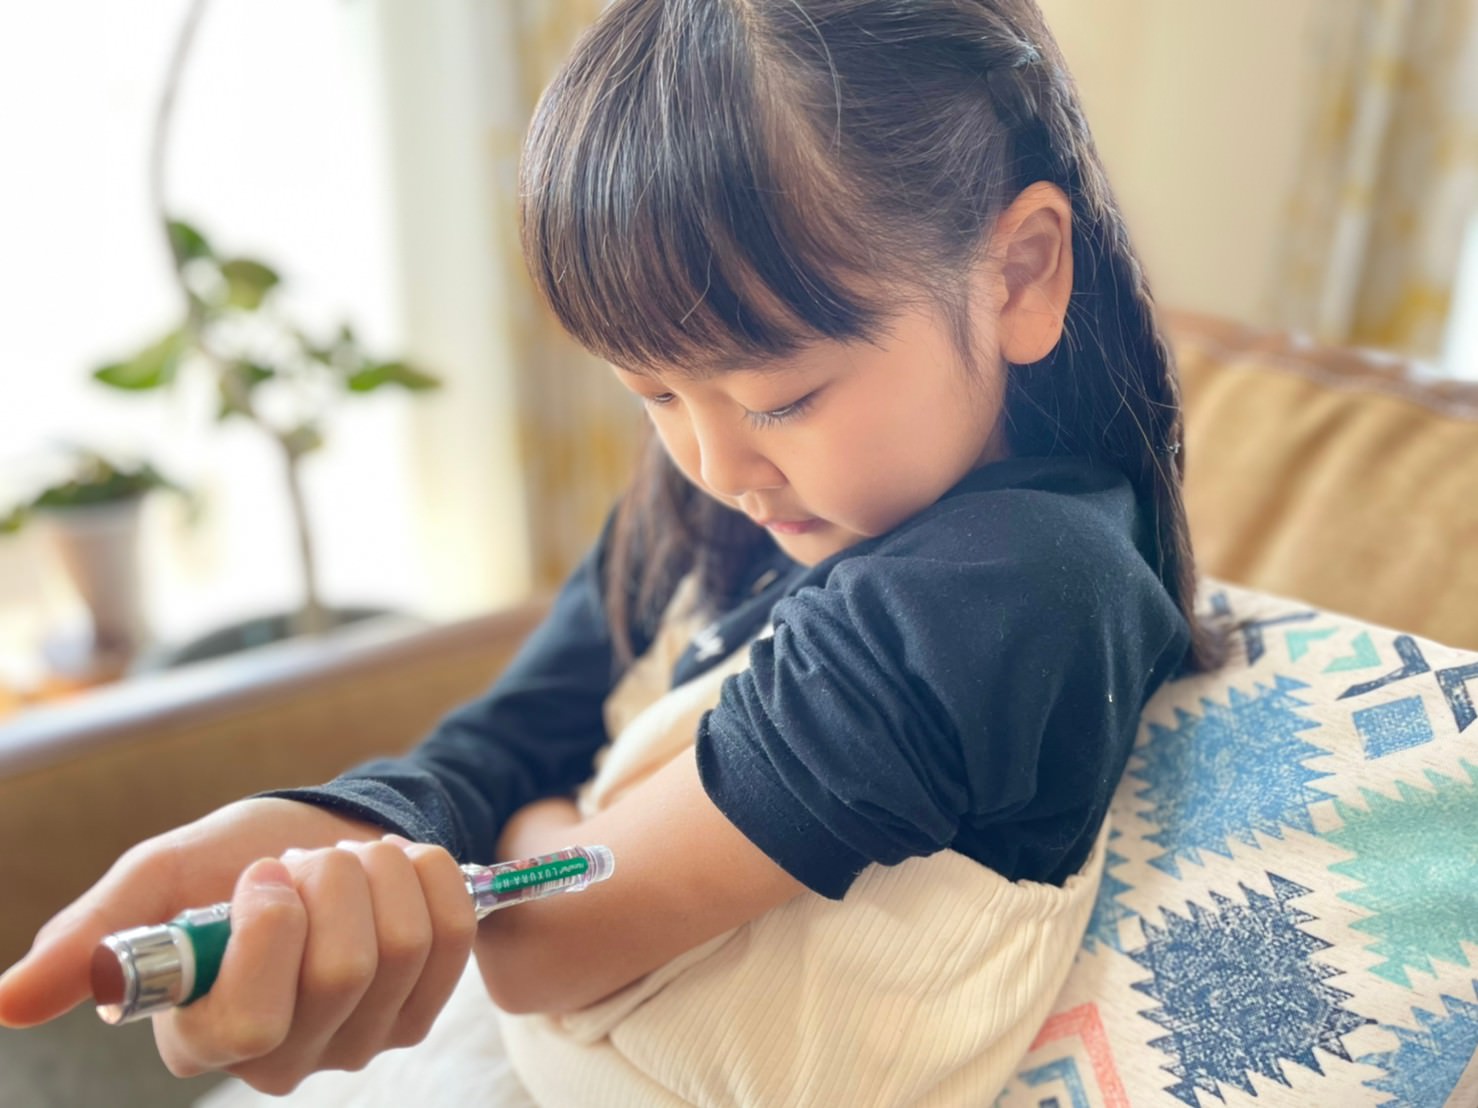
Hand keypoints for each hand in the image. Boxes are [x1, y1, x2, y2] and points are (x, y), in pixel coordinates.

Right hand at [0, 799, 476, 1095]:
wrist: (321, 835)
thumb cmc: (235, 857)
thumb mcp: (161, 878)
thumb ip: (93, 936)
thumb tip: (5, 1003)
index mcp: (203, 1035)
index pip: (253, 1020)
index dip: (271, 930)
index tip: (263, 874)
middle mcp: (280, 1058)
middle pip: (342, 973)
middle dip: (331, 881)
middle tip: (306, 862)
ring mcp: (359, 1042)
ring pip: (405, 948)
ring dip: (380, 872)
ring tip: (347, 863)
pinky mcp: (419, 1013)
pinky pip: (452, 935)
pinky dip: (430, 875)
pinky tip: (398, 870)